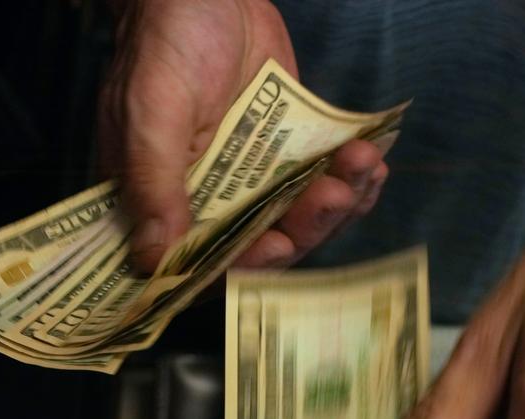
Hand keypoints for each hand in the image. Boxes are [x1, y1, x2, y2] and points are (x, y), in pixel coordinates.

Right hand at [99, 0, 387, 272]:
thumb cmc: (164, 44)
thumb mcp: (152, 113)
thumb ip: (155, 184)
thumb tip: (153, 260)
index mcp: (162, 202)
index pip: (202, 264)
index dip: (243, 269)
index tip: (277, 246)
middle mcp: (210, 201)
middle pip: (266, 246)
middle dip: (306, 227)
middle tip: (334, 195)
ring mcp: (254, 180)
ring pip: (302, 218)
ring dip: (339, 203)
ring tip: (361, 167)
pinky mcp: (289, 155)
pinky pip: (324, 184)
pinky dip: (353, 181)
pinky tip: (372, 164)